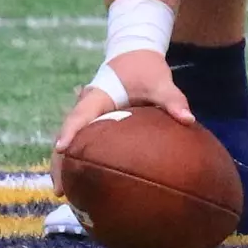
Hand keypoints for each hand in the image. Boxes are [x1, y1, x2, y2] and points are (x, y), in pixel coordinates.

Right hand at [50, 50, 192, 194]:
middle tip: (59, 190)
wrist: (136, 55)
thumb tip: (188, 119)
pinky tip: (81, 182)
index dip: (69, 132)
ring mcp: (87, 115)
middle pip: (67, 134)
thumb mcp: (160, 82)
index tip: (61, 151)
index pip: (79, 115)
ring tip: (64, 193)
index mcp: (98, 96)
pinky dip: (76, 159)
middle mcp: (86, 107)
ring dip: (64, 164)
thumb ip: (172, 99)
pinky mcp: (92, 122)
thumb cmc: (145, 69)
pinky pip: (80, 141)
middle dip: (59, 161)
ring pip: (69, 140)